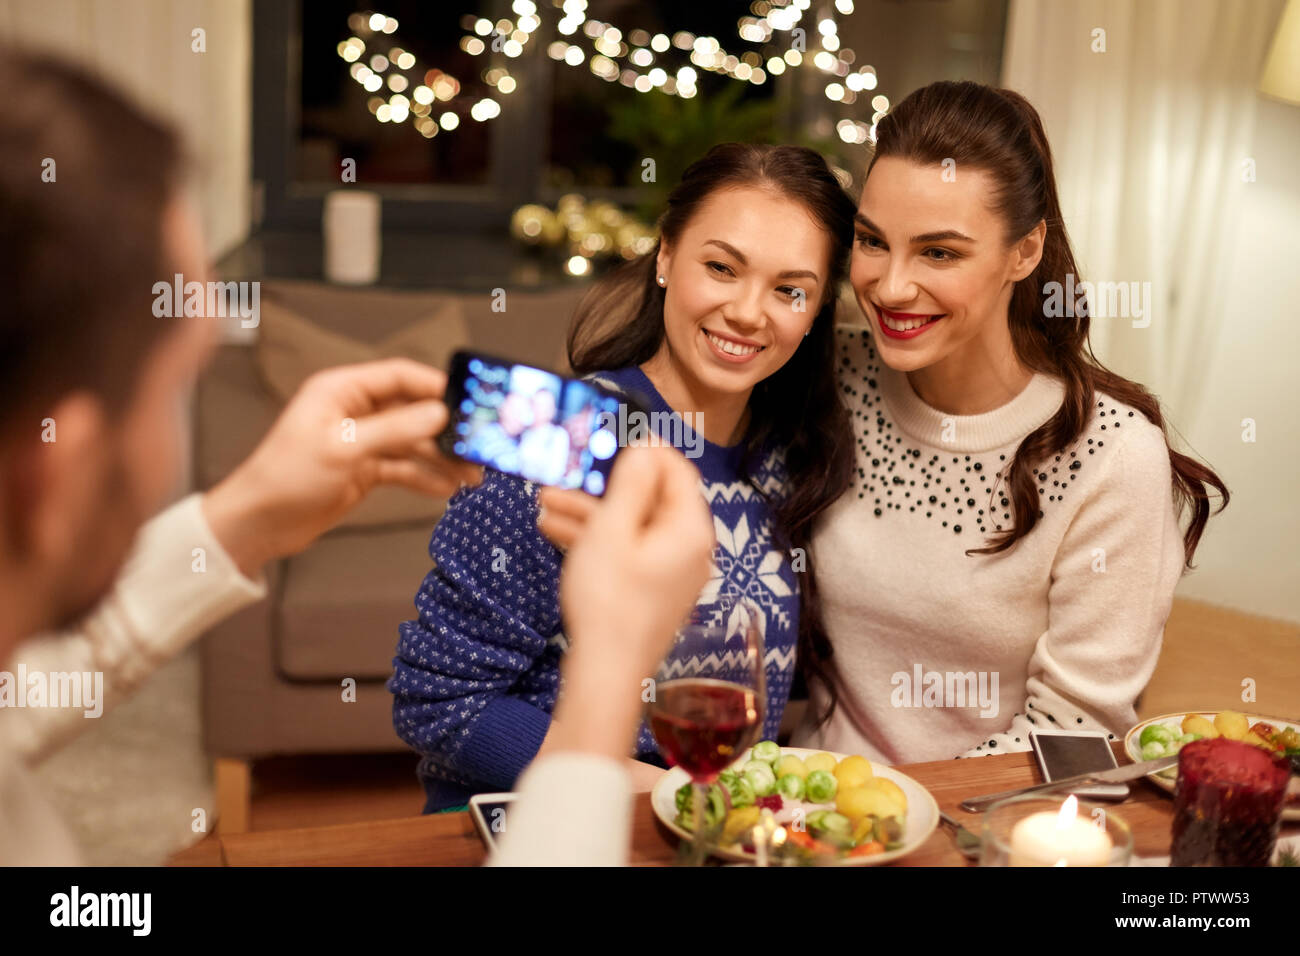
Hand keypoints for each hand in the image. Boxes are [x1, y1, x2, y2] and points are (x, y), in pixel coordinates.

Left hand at [202, 358, 481, 576]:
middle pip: (412, 409)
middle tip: (476, 443)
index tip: (469, 401)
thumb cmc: (285, 477)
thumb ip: (395, 429)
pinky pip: (403, 468)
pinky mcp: (363, 469)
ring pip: (412, 442)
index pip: (400, 376)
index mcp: (341, 390)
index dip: (436, 386)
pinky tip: (447, 489)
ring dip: (441, 458)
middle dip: (445, 428)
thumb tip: (438, 413)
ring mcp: (360, 441)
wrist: (258, 524)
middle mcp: (354, 411)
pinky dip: (424, 477)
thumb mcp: (344, 448)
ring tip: (471, 475)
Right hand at [547, 444, 713, 759]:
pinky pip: (626, 552)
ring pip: (631, 528)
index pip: (678, 471)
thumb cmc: (609, 600)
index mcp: (689, 529)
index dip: (645, 450)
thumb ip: (631, 483)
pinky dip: (595, 540)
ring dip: (589, 513)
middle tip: (564, 472)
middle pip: (650, 500)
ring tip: (542, 502)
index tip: (610, 437)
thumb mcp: (613, 530)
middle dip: (603, 485)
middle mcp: (688, 549)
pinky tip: (552, 532)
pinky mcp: (650, 592)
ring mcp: (670, 573)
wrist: (606, 674)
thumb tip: (647, 445)